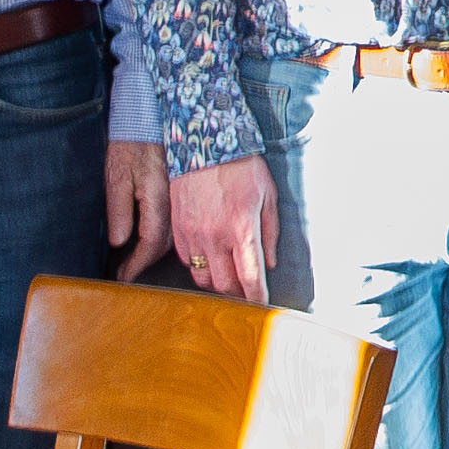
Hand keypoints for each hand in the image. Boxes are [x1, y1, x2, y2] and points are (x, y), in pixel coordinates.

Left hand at [105, 133, 169, 277]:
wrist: (153, 114)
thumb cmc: (132, 141)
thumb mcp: (117, 174)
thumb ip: (119, 209)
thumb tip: (119, 241)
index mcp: (158, 198)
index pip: (150, 243)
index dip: (136, 264)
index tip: (123, 277)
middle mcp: (176, 201)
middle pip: (166, 244)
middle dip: (145, 262)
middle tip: (127, 272)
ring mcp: (182, 196)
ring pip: (177, 234)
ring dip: (157, 250)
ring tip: (139, 259)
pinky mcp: (183, 190)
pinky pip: (179, 220)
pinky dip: (167, 234)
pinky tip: (156, 236)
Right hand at [169, 158, 282, 300]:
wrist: (205, 143)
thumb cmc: (242, 166)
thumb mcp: (268, 194)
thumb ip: (270, 232)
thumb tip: (269, 262)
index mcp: (243, 228)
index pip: (251, 277)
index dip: (257, 297)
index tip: (261, 305)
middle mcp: (216, 236)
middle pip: (225, 285)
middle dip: (237, 294)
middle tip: (245, 293)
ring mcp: (194, 234)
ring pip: (203, 277)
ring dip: (217, 283)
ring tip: (227, 278)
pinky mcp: (178, 229)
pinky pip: (188, 260)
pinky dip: (199, 265)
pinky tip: (209, 257)